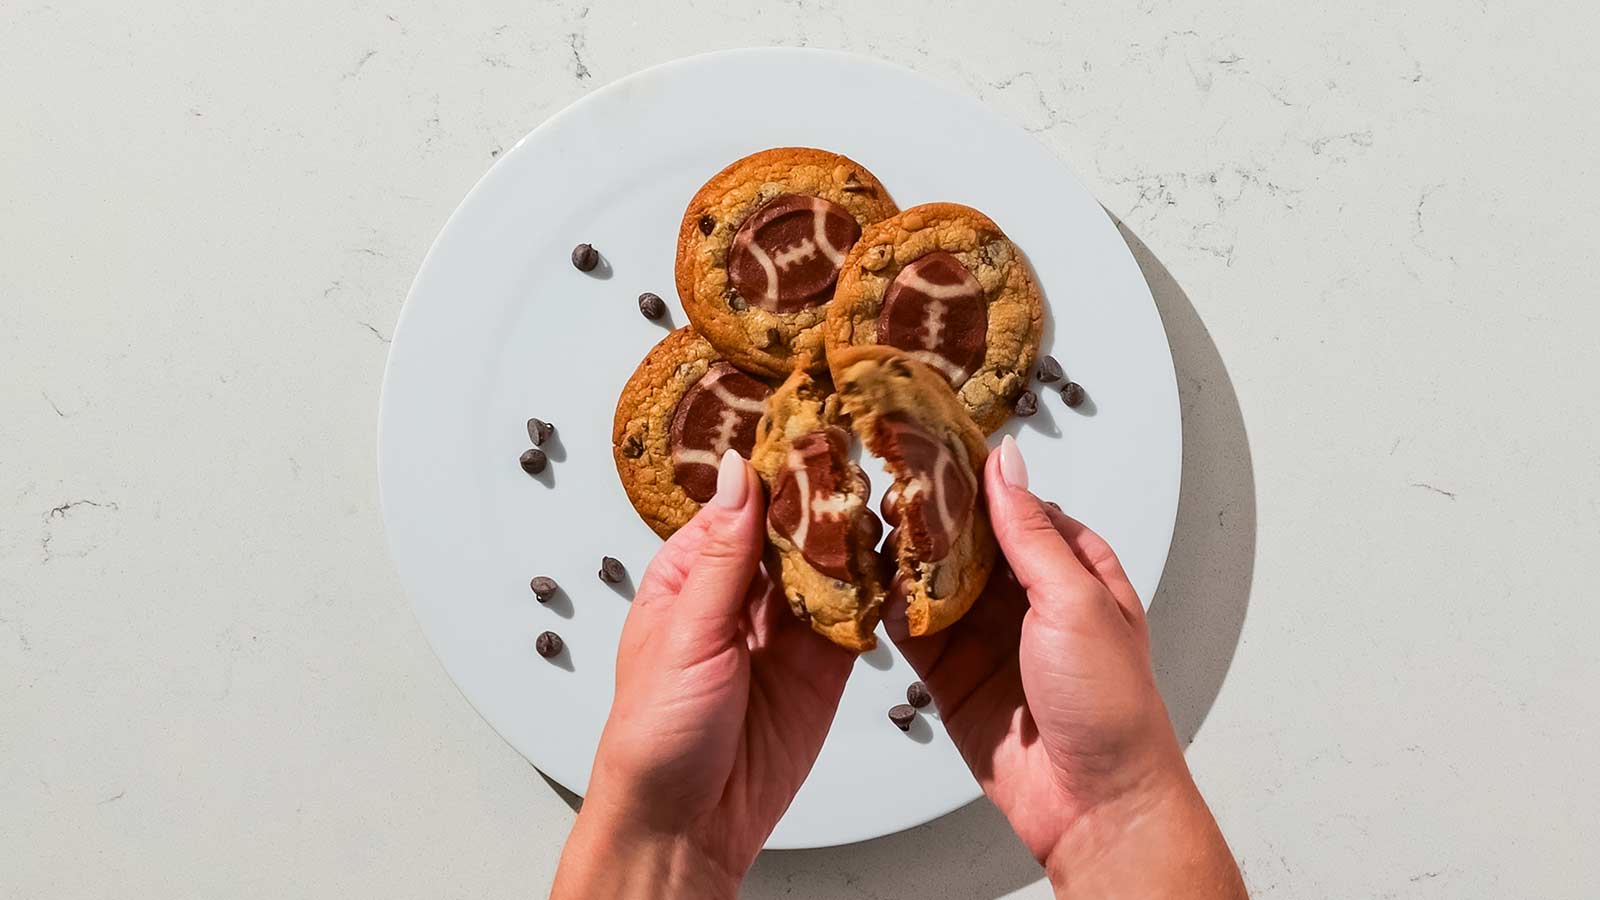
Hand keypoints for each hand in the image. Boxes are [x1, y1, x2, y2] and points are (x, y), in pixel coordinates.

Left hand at [552, 450, 855, 898]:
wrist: (687, 824)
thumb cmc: (655, 734)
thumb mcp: (686, 630)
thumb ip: (724, 553)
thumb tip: (739, 472)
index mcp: (690, 576)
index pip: (742, 506)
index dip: (777, 470)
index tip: (814, 426)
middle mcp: (740, 597)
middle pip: (791, 532)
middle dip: (826, 499)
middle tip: (869, 455)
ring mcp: (785, 632)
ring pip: (829, 569)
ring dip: (857, 541)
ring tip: (893, 499)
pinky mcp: (823, 669)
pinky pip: (857, 618)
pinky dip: (878, 594)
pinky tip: (899, 563)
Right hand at [884, 435, 1244, 897]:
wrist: (1093, 802)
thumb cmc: (1110, 702)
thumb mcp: (1074, 600)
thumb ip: (1029, 531)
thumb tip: (1005, 462)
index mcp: (1072, 569)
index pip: (1013, 505)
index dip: (972, 479)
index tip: (927, 448)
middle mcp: (1027, 597)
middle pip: (966, 540)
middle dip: (927, 516)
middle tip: (884, 486)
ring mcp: (986, 635)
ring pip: (932, 580)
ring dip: (902, 559)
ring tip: (865, 528)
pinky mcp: (952, 674)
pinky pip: (911, 629)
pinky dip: (887, 608)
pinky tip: (864, 585)